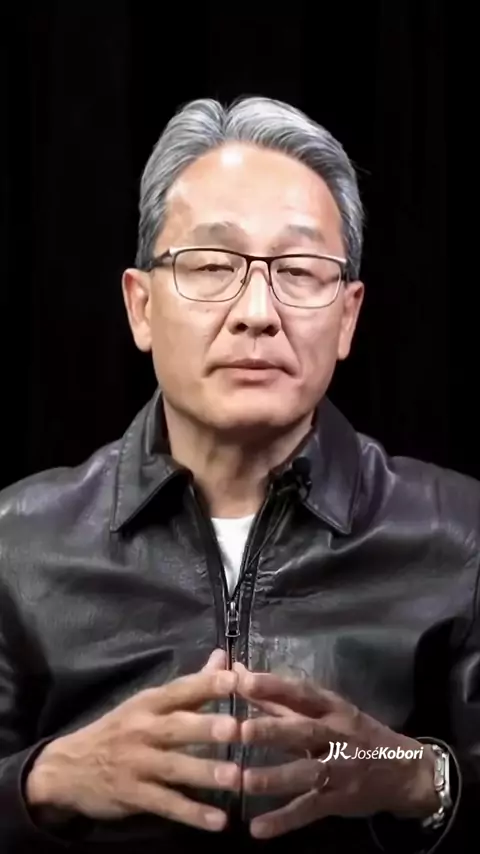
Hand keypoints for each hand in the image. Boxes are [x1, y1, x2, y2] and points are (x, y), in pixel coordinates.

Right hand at [26, 650, 239, 832]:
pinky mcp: (133, 795)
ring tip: (234, 778)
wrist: (66, 768)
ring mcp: (137, 764)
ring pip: (173, 767)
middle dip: (205, 727)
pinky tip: (218, 821)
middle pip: (176, 727)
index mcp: (148, 704)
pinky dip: (192, 814)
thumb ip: (190, 686)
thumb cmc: (118, 731)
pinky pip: (166, 804)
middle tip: (236, 729)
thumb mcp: (147, 704)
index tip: (235, 679)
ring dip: (204, 773)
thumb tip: (222, 658)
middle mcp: (142, 730)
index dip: (206, 684)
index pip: (179, 690)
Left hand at [234, 664, 438, 838]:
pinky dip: (284, 820)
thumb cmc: (356, 734)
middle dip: (273, 730)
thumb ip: (281, 697)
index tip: (244, 679)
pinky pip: (310, 809)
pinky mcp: (340, 800)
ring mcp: (340, 770)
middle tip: (241, 731)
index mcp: (333, 708)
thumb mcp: (327, 711)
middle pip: (304, 731)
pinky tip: (258, 828)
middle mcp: (338, 735)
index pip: (303, 693)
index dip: (274, 686)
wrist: (405, 771)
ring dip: (275, 777)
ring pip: (306, 773)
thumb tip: (241, 672)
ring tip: (244, 781)